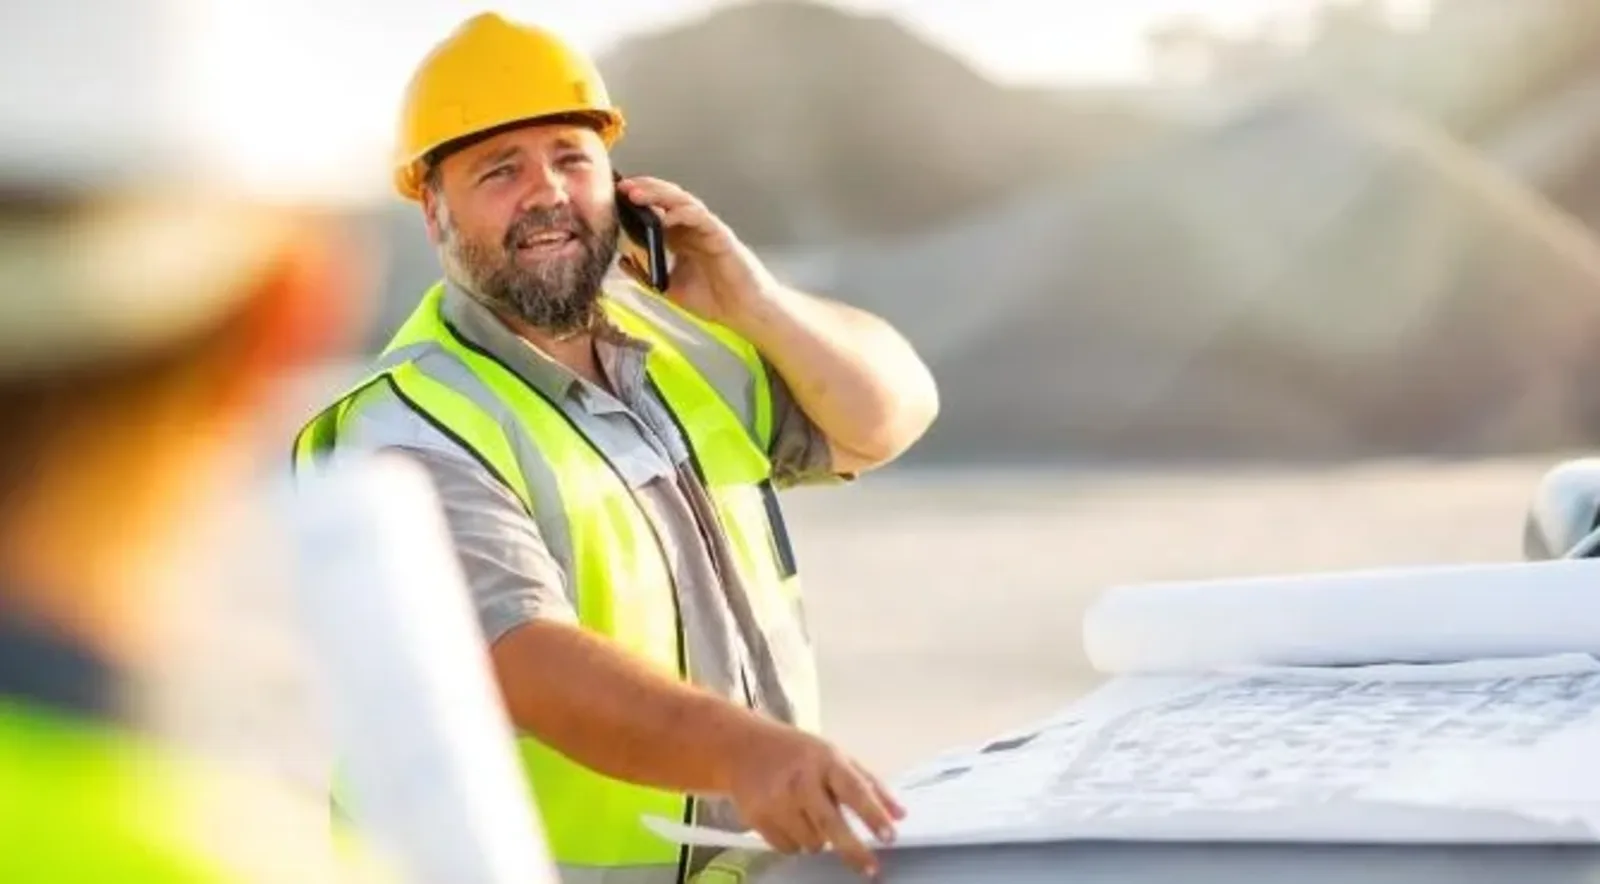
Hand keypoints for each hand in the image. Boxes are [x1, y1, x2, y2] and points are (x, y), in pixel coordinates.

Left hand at [613, 175, 777, 331]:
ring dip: (659, 195)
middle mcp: (692, 229)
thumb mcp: (668, 288)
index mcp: (680, 238)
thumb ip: (646, 274)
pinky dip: (684, 213)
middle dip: (643, 190)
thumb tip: (621, 261)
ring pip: (682, 201)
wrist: (744, 312)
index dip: (635, 203)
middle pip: (666, 200)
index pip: (655, 211)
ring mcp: (707, 230)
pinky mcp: (721, 236)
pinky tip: (667, 215)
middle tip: (620, 187)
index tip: (612, 198)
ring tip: (636, 194)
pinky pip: (701, 218)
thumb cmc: (714, 299)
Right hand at [720, 722, 905, 879]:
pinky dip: (797, 842)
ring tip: (812, 818)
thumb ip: (870, 784)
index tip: (891, 836)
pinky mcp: (757, 818)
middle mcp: (800, 780)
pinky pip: (789, 848)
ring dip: (820, 840)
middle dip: (854, 850)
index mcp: (825, 760)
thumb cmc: (799, 753)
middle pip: (831, 825)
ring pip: (812, 842)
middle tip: (872, 869)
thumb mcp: (836, 756)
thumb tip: (901, 815)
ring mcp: (776, 801)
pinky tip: (791, 820)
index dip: (873, 815)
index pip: (854, 790)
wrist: (743, 747)